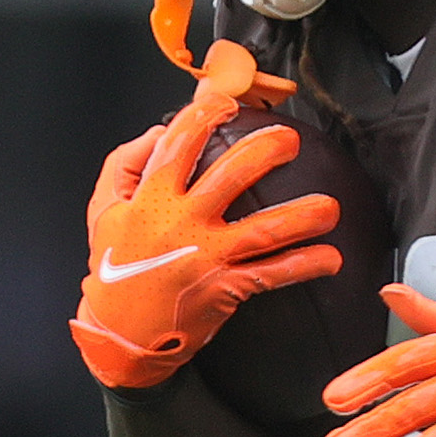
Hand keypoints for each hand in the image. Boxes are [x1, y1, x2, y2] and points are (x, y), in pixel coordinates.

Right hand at [70, 60, 341, 390]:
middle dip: (266, 152)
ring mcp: (206, 257)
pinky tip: (332, 258)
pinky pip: (272, 274)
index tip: (226, 103)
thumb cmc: (114, 266)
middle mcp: (181, 223)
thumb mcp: (104, 210)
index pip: (179, 146)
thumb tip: (160, 130)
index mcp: (151, 199)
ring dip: (302, 216)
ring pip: (263, 231)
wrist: (118, 334)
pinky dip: (305, 265)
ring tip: (331, 206)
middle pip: (230, 177)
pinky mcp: (224, 289)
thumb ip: (125, 163)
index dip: (204, 116)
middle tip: (291, 139)